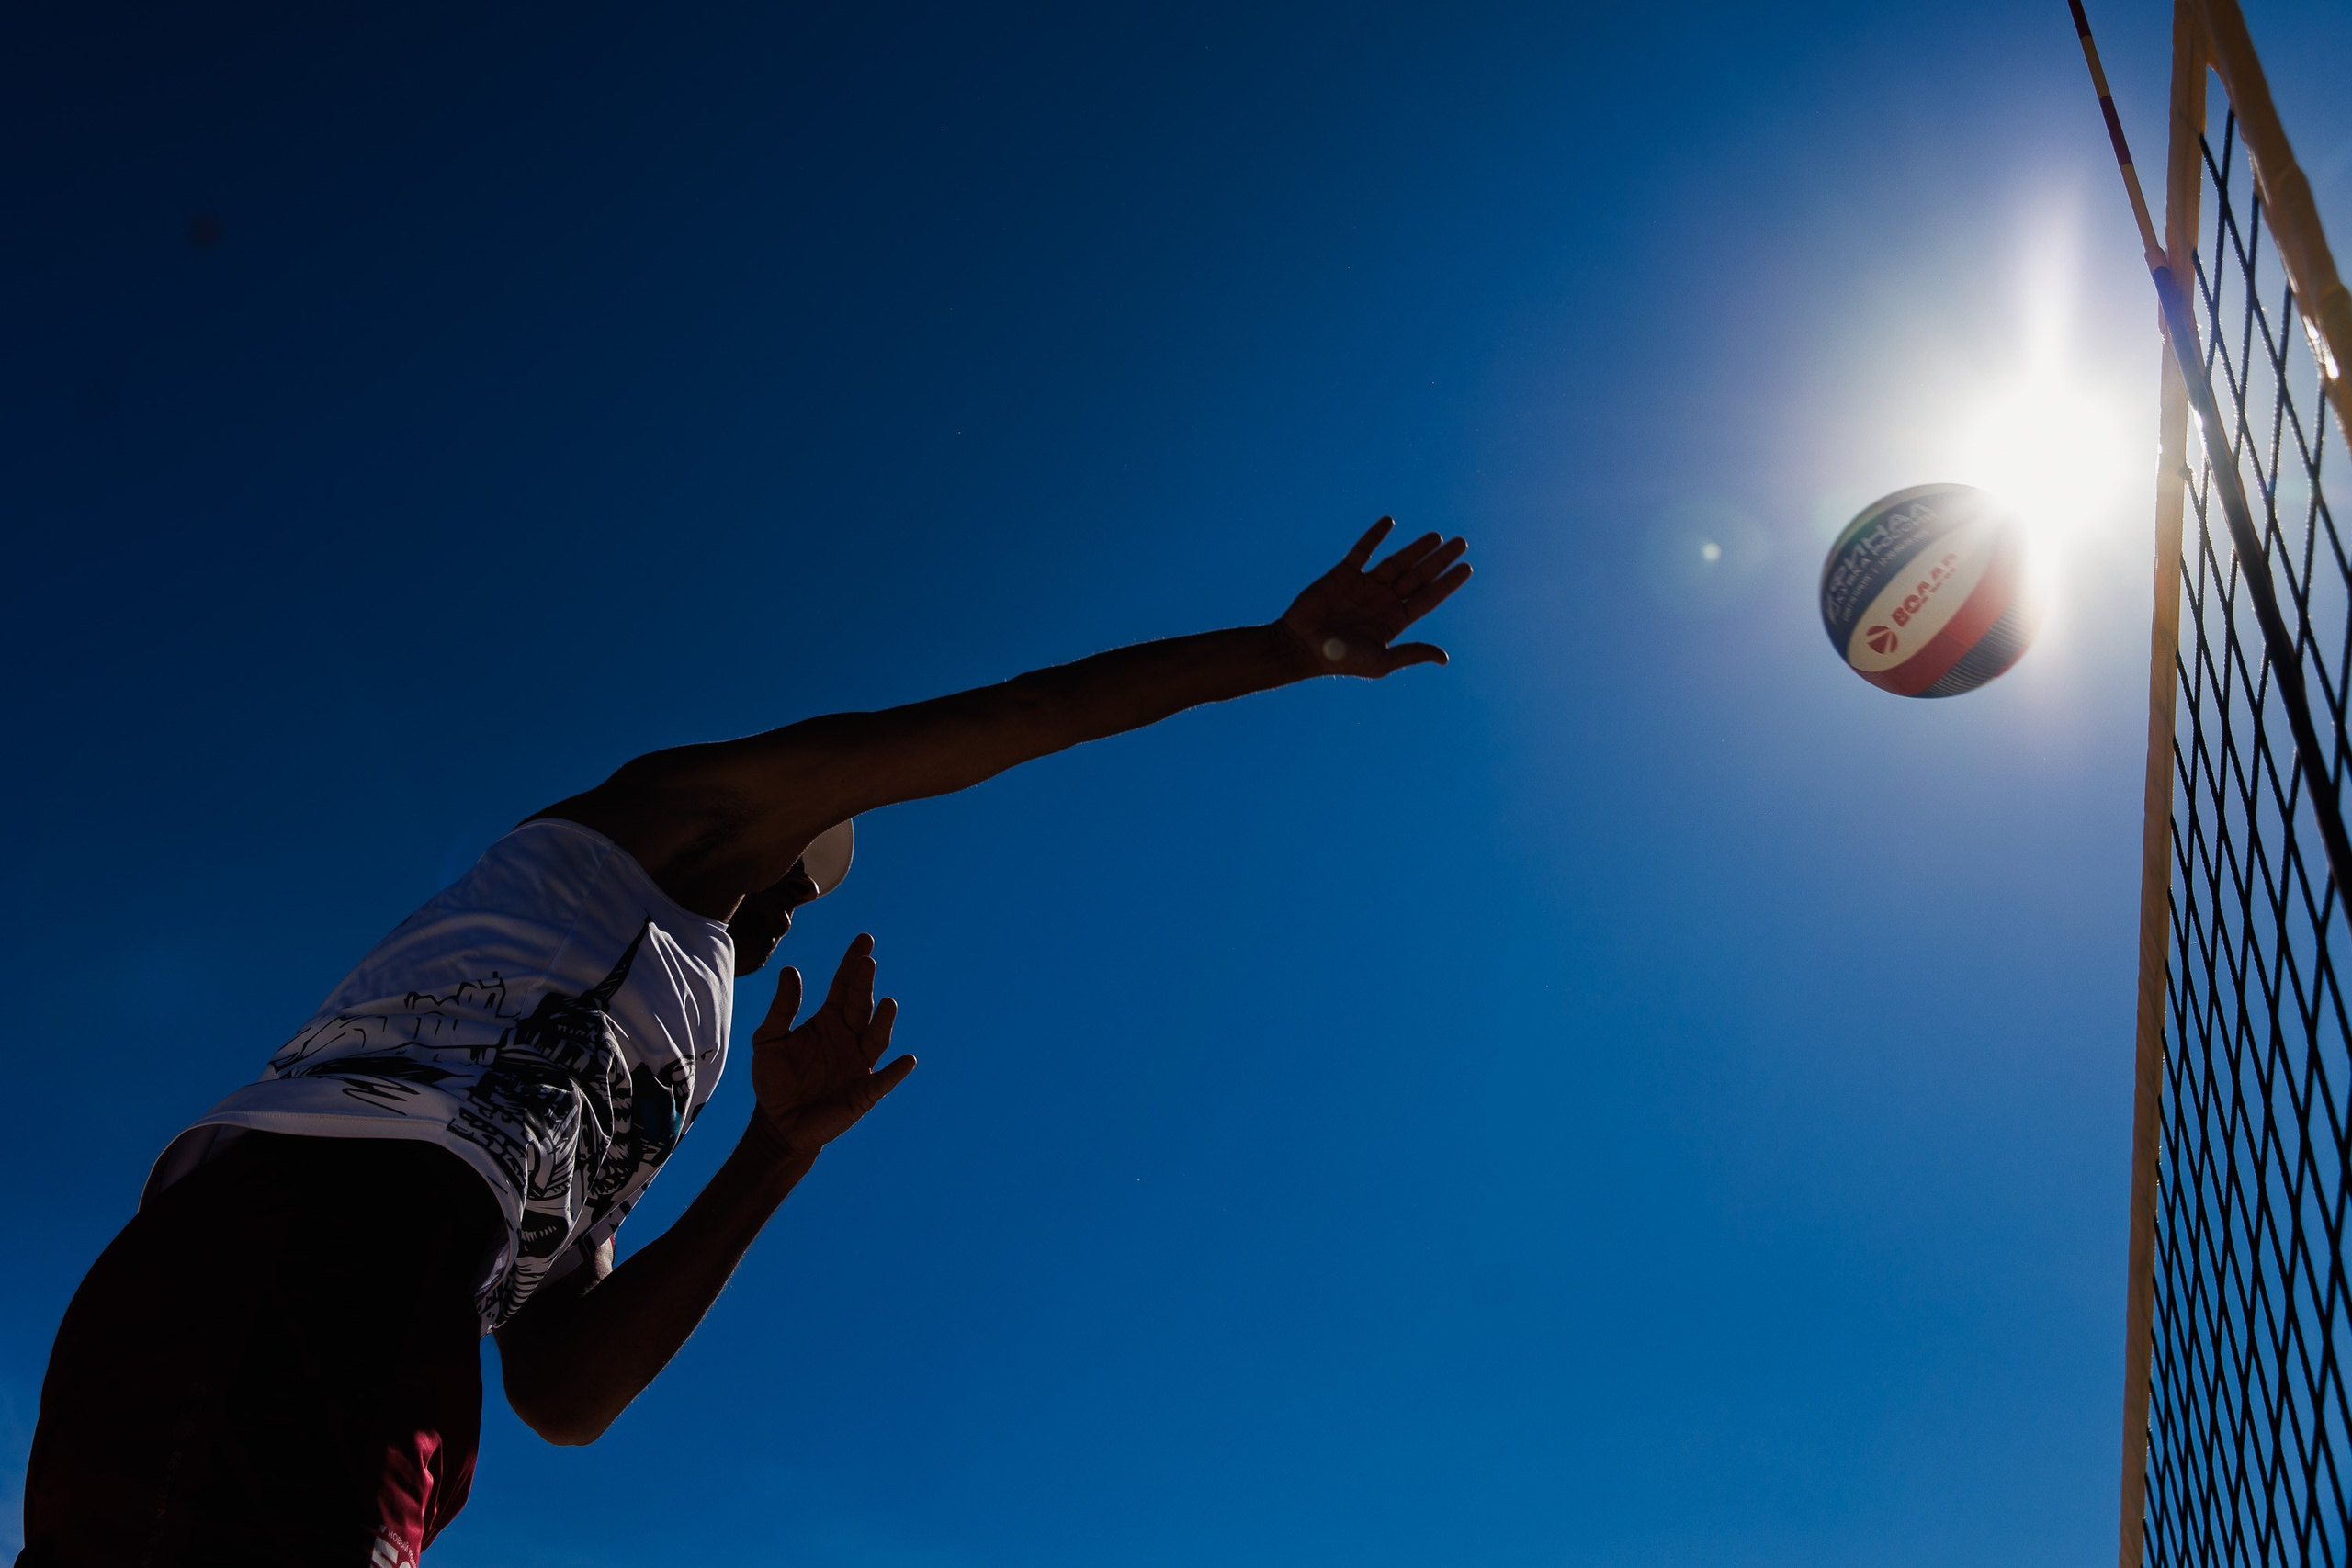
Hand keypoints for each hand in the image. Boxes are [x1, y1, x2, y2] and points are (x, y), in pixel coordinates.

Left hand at [749, 933, 914, 1162]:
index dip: (852, 963)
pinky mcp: (863, 1093)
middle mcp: (848, 1037)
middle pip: (860, 1006)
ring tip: (887, 1004)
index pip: (843, 986)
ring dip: (883, 1022)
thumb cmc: (774, 1080)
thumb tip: (790, 971)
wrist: (777, 1124)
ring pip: (876, 1038)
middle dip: (864, 984)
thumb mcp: (769, 1040)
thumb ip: (782, 1008)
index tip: (864, 940)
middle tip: (867, 962)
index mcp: (828, 1021)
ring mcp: (859, 1064)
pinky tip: (907, 1061)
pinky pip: (883, 1081)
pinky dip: (896, 1072)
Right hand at [1279, 517, 1472, 676]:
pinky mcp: (1343, 573)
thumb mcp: (1381, 661)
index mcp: (1395, 620)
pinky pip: (1363, 550)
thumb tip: (1444, 657)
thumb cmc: (1341, 660)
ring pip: (1397, 561)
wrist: (1300, 647)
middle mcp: (1383, 599)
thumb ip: (1411, 653)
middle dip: (1439, 560)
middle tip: (1461, 543)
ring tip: (1437, 536)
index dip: (1447, 583)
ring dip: (1416, 548)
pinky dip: (1375, 536)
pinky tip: (1390, 522)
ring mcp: (1365, 585)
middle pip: (1418, 576)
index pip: (1427, 597)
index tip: (1466, 568)